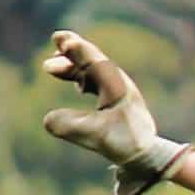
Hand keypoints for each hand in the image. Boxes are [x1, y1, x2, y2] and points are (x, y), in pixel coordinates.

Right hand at [41, 30, 194, 194]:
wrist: (148, 155)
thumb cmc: (125, 144)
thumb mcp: (96, 136)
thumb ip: (70, 127)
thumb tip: (47, 119)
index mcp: (116, 87)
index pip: (94, 61)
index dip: (77, 49)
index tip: (61, 39)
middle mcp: (118, 84)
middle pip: (93, 60)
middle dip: (73, 50)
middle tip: (56, 38)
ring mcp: (118, 91)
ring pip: (93, 71)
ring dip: (74, 66)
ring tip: (51, 66)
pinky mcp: (116, 101)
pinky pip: (97, 83)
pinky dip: (83, 79)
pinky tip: (77, 86)